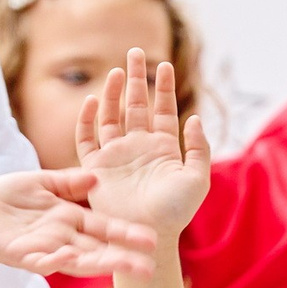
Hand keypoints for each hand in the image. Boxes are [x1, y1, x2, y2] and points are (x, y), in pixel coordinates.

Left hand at [0, 166, 158, 277]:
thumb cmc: (8, 198)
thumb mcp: (44, 183)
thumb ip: (70, 182)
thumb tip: (97, 177)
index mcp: (71, 218)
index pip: (105, 228)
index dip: (127, 234)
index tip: (152, 239)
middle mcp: (63, 237)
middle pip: (98, 250)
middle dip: (122, 258)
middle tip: (149, 268)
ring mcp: (45, 249)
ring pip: (77, 260)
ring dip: (98, 264)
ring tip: (120, 268)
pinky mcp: (23, 256)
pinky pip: (41, 261)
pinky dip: (53, 261)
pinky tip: (67, 259)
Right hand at [71, 49, 212, 242]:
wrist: (146, 234)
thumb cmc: (175, 212)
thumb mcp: (197, 178)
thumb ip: (199, 148)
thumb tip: (193, 118)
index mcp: (163, 149)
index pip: (163, 110)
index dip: (163, 87)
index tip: (163, 64)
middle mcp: (138, 148)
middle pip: (136, 106)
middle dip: (136, 80)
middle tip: (134, 53)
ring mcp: (116, 157)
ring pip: (112, 117)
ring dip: (114, 94)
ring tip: (117, 71)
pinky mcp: (96, 168)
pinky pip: (87, 140)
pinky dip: (88, 121)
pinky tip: (93, 101)